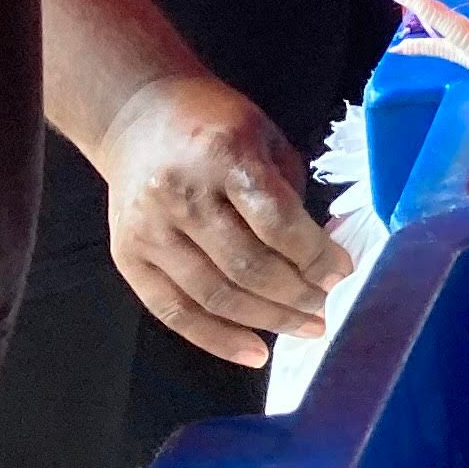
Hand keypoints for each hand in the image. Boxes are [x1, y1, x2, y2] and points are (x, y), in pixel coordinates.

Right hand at [91, 73, 350, 368]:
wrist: (136, 114)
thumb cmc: (216, 124)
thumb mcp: (264, 139)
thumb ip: (288, 195)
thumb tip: (320, 258)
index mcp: (224, 157)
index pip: (275, 221)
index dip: (314, 255)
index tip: (342, 273)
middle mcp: (182, 196)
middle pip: (246, 265)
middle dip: (295, 296)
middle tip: (325, 308)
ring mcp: (149, 230)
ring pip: (213, 294)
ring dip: (266, 321)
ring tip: (304, 328)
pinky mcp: (126, 256)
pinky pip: (173, 311)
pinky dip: (216, 339)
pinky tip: (254, 353)